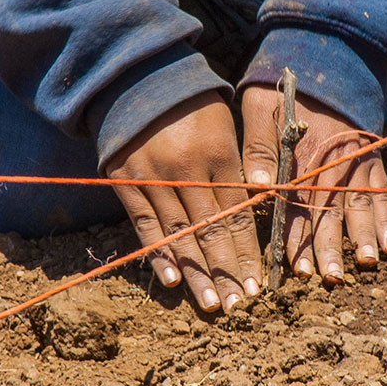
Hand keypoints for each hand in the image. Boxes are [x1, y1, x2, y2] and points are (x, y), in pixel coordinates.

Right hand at [105, 92, 262, 311]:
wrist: (135, 78)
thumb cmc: (191, 102)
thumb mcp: (225, 124)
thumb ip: (240, 166)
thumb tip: (260, 206)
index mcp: (218, 153)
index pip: (238, 214)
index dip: (249, 252)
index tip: (258, 284)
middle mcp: (185, 169)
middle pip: (211, 230)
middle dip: (227, 271)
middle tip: (239, 306)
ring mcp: (152, 178)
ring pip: (179, 234)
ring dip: (197, 273)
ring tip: (211, 304)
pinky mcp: (126, 182)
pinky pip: (145, 225)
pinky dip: (159, 254)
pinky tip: (172, 281)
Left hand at [241, 84, 386, 280]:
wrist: (331, 63)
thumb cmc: (288, 94)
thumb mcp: (261, 110)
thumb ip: (260, 148)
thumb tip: (257, 184)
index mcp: (301, 156)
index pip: (297, 205)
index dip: (297, 238)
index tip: (297, 267)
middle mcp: (331, 164)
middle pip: (330, 211)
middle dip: (330, 247)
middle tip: (330, 278)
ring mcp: (356, 164)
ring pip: (360, 205)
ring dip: (364, 237)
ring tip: (368, 264)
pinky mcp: (373, 163)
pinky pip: (383, 195)